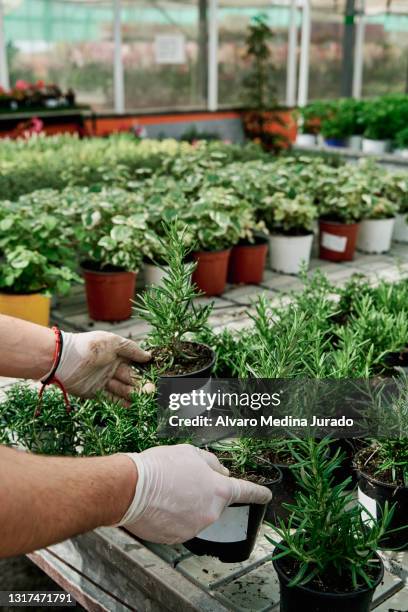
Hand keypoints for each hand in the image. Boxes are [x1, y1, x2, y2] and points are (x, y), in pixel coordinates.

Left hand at [55, 331, 151, 402]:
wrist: (64, 359)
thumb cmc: (89, 346)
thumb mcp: (113, 342)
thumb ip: (132, 349)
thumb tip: (149, 356)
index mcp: (116, 355)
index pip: (134, 365)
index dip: (144, 371)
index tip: (155, 378)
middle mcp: (111, 368)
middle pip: (130, 379)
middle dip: (141, 385)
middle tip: (152, 391)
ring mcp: (103, 381)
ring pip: (122, 390)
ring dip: (134, 395)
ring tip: (145, 399)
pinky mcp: (95, 393)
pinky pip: (111, 399)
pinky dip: (122, 403)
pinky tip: (133, 405)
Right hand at [117, 444, 271, 544]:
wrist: (131, 488)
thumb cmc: (160, 467)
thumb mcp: (191, 453)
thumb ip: (211, 464)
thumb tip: (220, 472)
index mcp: (219, 490)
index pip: (247, 491)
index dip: (258, 493)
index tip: (267, 496)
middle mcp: (211, 513)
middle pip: (214, 501)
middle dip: (203, 492)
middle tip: (181, 479)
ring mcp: (194, 528)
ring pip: (196, 513)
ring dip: (187, 504)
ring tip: (166, 491)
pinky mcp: (177, 539)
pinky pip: (181, 525)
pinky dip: (174, 516)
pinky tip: (160, 504)